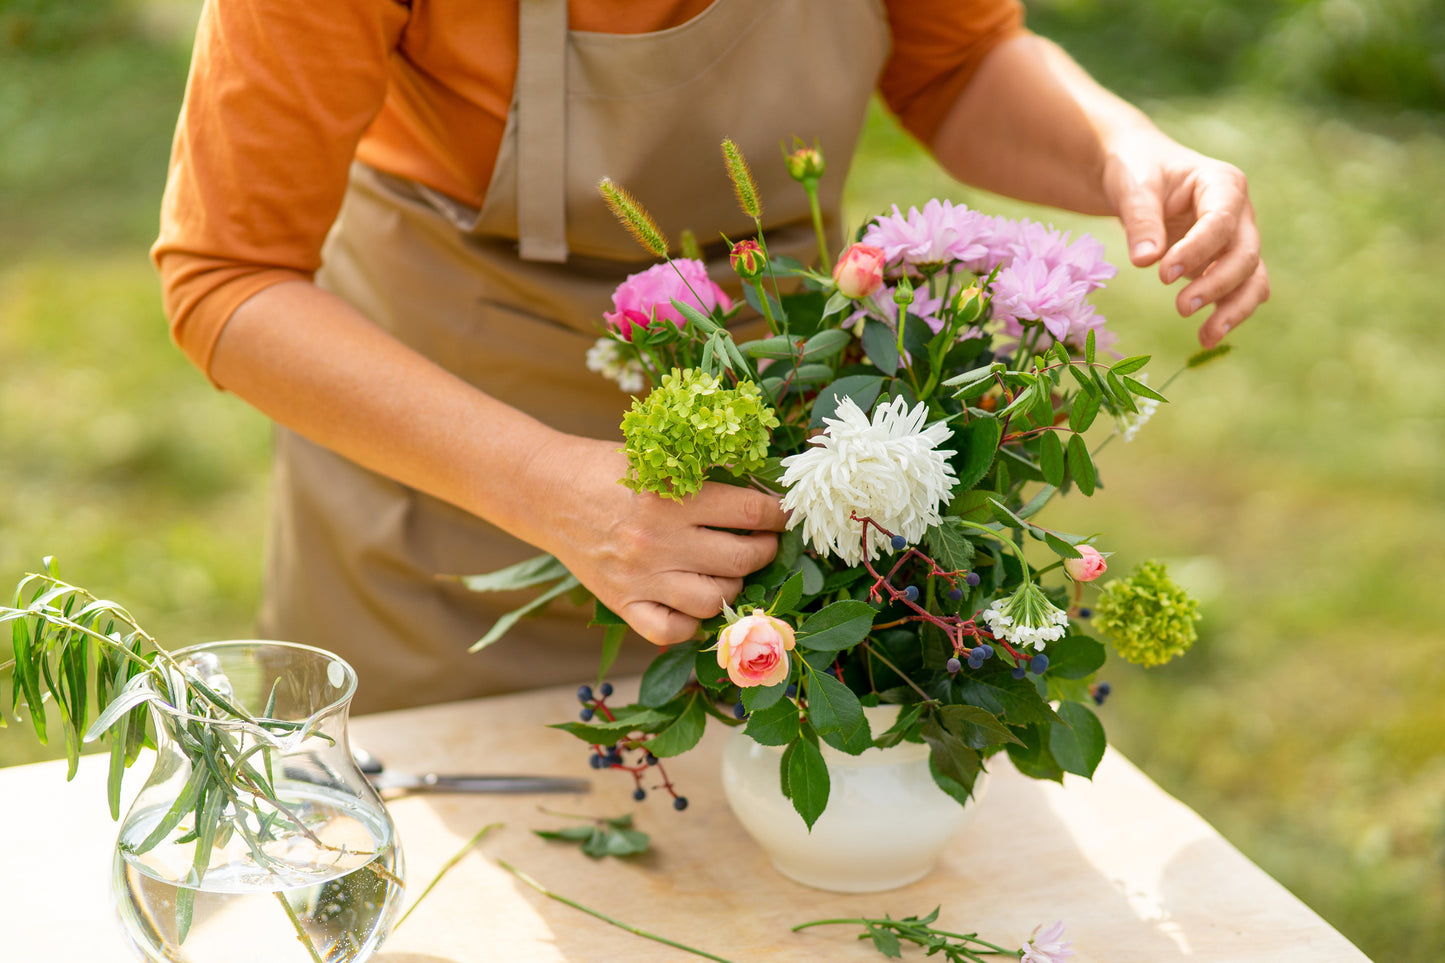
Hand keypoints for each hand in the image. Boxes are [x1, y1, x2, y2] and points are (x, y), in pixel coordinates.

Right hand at [527, 436, 787, 646]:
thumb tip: (759, 498)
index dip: (777, 516)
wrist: (546, 491)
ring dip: (734, 587)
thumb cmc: (606, 470)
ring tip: (732, 572)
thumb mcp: (658, 460)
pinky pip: (671, 632)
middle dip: (765, 551)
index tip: (784, 515)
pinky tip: (696, 604)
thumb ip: (703, 479)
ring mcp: (641, 578)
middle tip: (765, 544)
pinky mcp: (622, 602)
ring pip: (715, 600)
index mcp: (673, 498)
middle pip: (741, 559)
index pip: (749, 514)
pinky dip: (692, 624)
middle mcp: (660, 542)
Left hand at [1103, 136, 1269, 347]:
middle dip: (1217, 284)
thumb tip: (1145, 260)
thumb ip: (1140, 219)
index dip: (1197, 251)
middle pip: (1244, 253)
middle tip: (1181, 308)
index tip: (1163, 275)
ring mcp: (1236, 239)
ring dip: (1233, 308)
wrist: (1137, 172)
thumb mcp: (1133, 186)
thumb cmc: (1137, 171)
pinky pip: (1240, 289)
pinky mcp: (1225, 261)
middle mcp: (1239, 212)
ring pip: (1252, 277)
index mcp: (1223, 183)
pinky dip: (1228, 313)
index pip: (1220, 222)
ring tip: (1205, 336)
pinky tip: (1206, 337)